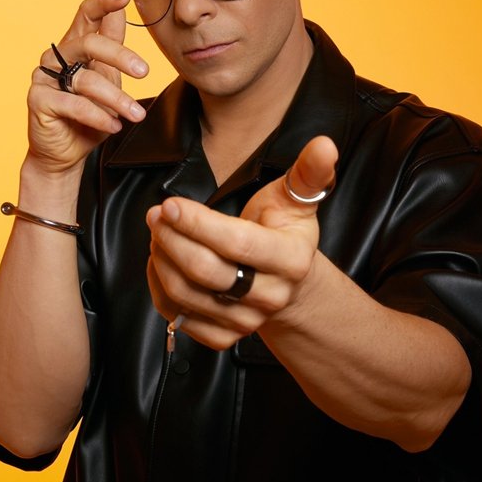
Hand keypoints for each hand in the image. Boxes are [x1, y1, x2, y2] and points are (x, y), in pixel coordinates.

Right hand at [24, 0, 149, 177]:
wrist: (66, 153)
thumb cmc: (88, 116)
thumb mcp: (108, 78)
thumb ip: (111, 46)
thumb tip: (121, 10)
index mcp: (74, 46)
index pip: (86, 15)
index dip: (103, 3)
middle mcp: (56, 57)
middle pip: (89, 42)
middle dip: (120, 56)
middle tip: (145, 72)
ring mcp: (44, 77)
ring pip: (87, 80)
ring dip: (116, 99)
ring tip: (135, 115)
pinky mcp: (38, 100)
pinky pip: (74, 105)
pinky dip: (98, 116)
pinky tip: (113, 125)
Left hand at [145, 136, 337, 349]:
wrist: (287, 285)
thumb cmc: (283, 232)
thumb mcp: (295, 200)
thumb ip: (307, 173)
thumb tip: (325, 144)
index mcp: (291, 259)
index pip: (236, 243)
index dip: (197, 224)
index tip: (169, 205)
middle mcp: (270, 296)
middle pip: (205, 271)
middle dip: (171, 239)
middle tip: (156, 216)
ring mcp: (247, 321)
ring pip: (186, 294)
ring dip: (161, 260)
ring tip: (158, 235)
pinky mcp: (224, 336)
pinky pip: (179, 317)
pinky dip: (159, 289)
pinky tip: (161, 263)